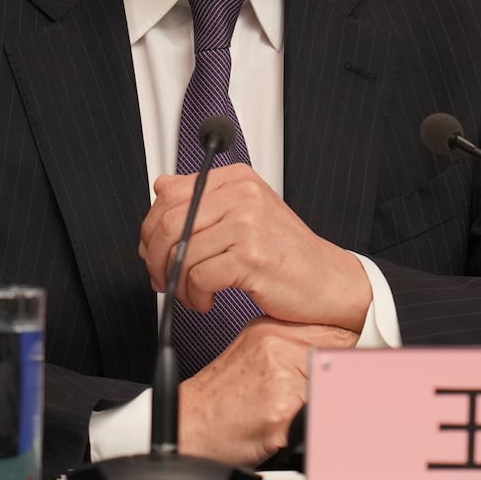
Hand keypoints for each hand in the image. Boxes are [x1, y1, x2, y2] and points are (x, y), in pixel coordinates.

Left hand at [138, 163, 371, 330]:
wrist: (329, 281)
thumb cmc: (286, 253)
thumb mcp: (246, 213)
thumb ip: (205, 200)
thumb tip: (160, 189)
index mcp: (237, 179)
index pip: (169, 194)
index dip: (151, 229)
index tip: (153, 251)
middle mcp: (241, 194)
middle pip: (168, 222)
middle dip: (156, 259)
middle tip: (163, 278)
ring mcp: (247, 224)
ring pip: (181, 253)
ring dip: (178, 284)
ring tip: (194, 294)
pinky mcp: (250, 257)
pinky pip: (199, 277)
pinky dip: (196, 296)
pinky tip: (209, 300)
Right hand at [177, 317, 358, 466]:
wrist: (190, 424)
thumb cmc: (222, 397)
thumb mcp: (256, 353)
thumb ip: (294, 346)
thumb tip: (340, 352)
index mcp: (273, 326)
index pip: (336, 329)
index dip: (352, 350)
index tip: (357, 363)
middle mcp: (277, 343)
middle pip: (340, 358)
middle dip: (340, 382)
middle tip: (323, 397)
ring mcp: (279, 373)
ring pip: (331, 389)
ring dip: (320, 408)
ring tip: (290, 415)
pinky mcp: (280, 407)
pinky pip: (314, 419)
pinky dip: (306, 431)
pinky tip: (281, 429)